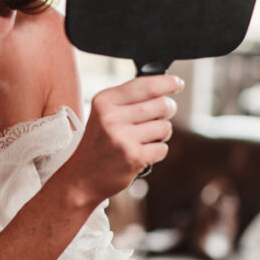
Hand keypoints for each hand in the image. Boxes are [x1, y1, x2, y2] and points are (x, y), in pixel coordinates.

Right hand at [67, 74, 182, 203]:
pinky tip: (140, 154)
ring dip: (160, 134)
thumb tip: (165, 89)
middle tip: (159, 117)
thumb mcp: (104, 114)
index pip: (144, 85)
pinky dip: (156, 152)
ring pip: (165, 127)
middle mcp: (111, 116)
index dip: (167, 83)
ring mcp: (121, 137)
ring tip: (143, 139)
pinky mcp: (133, 157)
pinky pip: (162, 148)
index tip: (177, 83)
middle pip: (161, 104)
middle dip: (167, 110)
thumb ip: (129, 100)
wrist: (82, 176)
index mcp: (104, 101)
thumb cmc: (99, 143)